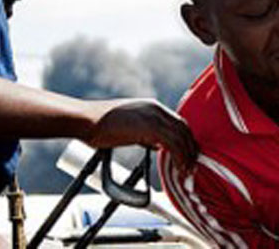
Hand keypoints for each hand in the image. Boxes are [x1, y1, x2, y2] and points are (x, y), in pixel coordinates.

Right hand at [82, 98, 197, 169]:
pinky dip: (179, 157)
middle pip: (184, 128)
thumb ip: (145, 134)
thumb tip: (156, 144)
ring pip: (181, 136)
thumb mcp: (130, 127)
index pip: (178, 122)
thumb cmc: (101, 125)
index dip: (185, 139)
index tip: (187, 154)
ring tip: (186, 171)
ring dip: (187, 155)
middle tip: (192, 164)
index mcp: (152, 107)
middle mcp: (156, 109)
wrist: (86, 120)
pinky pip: (173, 143)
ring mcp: (154, 116)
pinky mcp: (150, 127)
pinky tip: (178, 167)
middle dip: (190, 147)